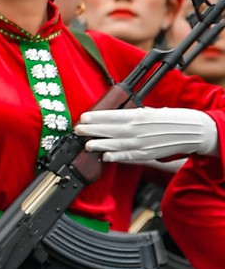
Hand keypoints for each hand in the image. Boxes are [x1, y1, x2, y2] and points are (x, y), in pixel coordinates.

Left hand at [75, 108, 219, 163]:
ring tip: (87, 144)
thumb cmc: (169, 119)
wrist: (191, 131)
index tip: (83, 117)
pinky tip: (105, 156)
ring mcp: (142, 142)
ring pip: (117, 144)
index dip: (96, 117)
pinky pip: (129, 156)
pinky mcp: (147, 154)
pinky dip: (117, 157)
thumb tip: (113, 116)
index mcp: (139, 115)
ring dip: (100, 144)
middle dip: (92, 130)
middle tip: (78, 130)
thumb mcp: (149, 111)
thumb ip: (131, 115)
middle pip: (111, 130)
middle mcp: (139, 129)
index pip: (113, 116)